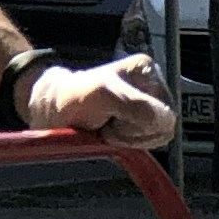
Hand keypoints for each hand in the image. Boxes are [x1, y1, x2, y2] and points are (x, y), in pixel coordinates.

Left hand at [22, 51, 177, 146]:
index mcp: (147, 72)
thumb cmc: (72, 97)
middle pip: (162, 129)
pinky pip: (145, 147)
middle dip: (132, 132)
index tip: (115, 115)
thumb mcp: (102, 94)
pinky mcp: (140, 126)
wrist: (53, 110)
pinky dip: (125, 144)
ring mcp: (147, 108)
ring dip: (127, 138)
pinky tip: (110, 131)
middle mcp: (152, 88)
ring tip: (108, 124)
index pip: (165, 115)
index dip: (140, 123)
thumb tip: (163, 120)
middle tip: (109, 121)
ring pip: (154, 140)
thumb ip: (135, 105)